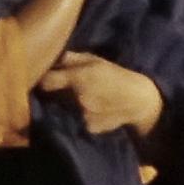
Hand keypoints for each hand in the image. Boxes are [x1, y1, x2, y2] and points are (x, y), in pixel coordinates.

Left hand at [38, 52, 163, 139]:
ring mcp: (84, 114)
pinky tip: (96, 112)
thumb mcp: (96, 60)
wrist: (140, 100)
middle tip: (70, 90)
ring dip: (71, 106)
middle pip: (56, 97)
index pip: (47, 80)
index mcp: (79, 77)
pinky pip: (78, 121)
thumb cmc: (117, 75)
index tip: (45, 80)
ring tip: (87, 101)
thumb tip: (52, 58)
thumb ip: (72, 59)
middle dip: (59, 94)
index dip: (44, 80)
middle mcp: (79, 97)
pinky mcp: (90, 127)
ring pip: (67, 110)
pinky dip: (83, 118)